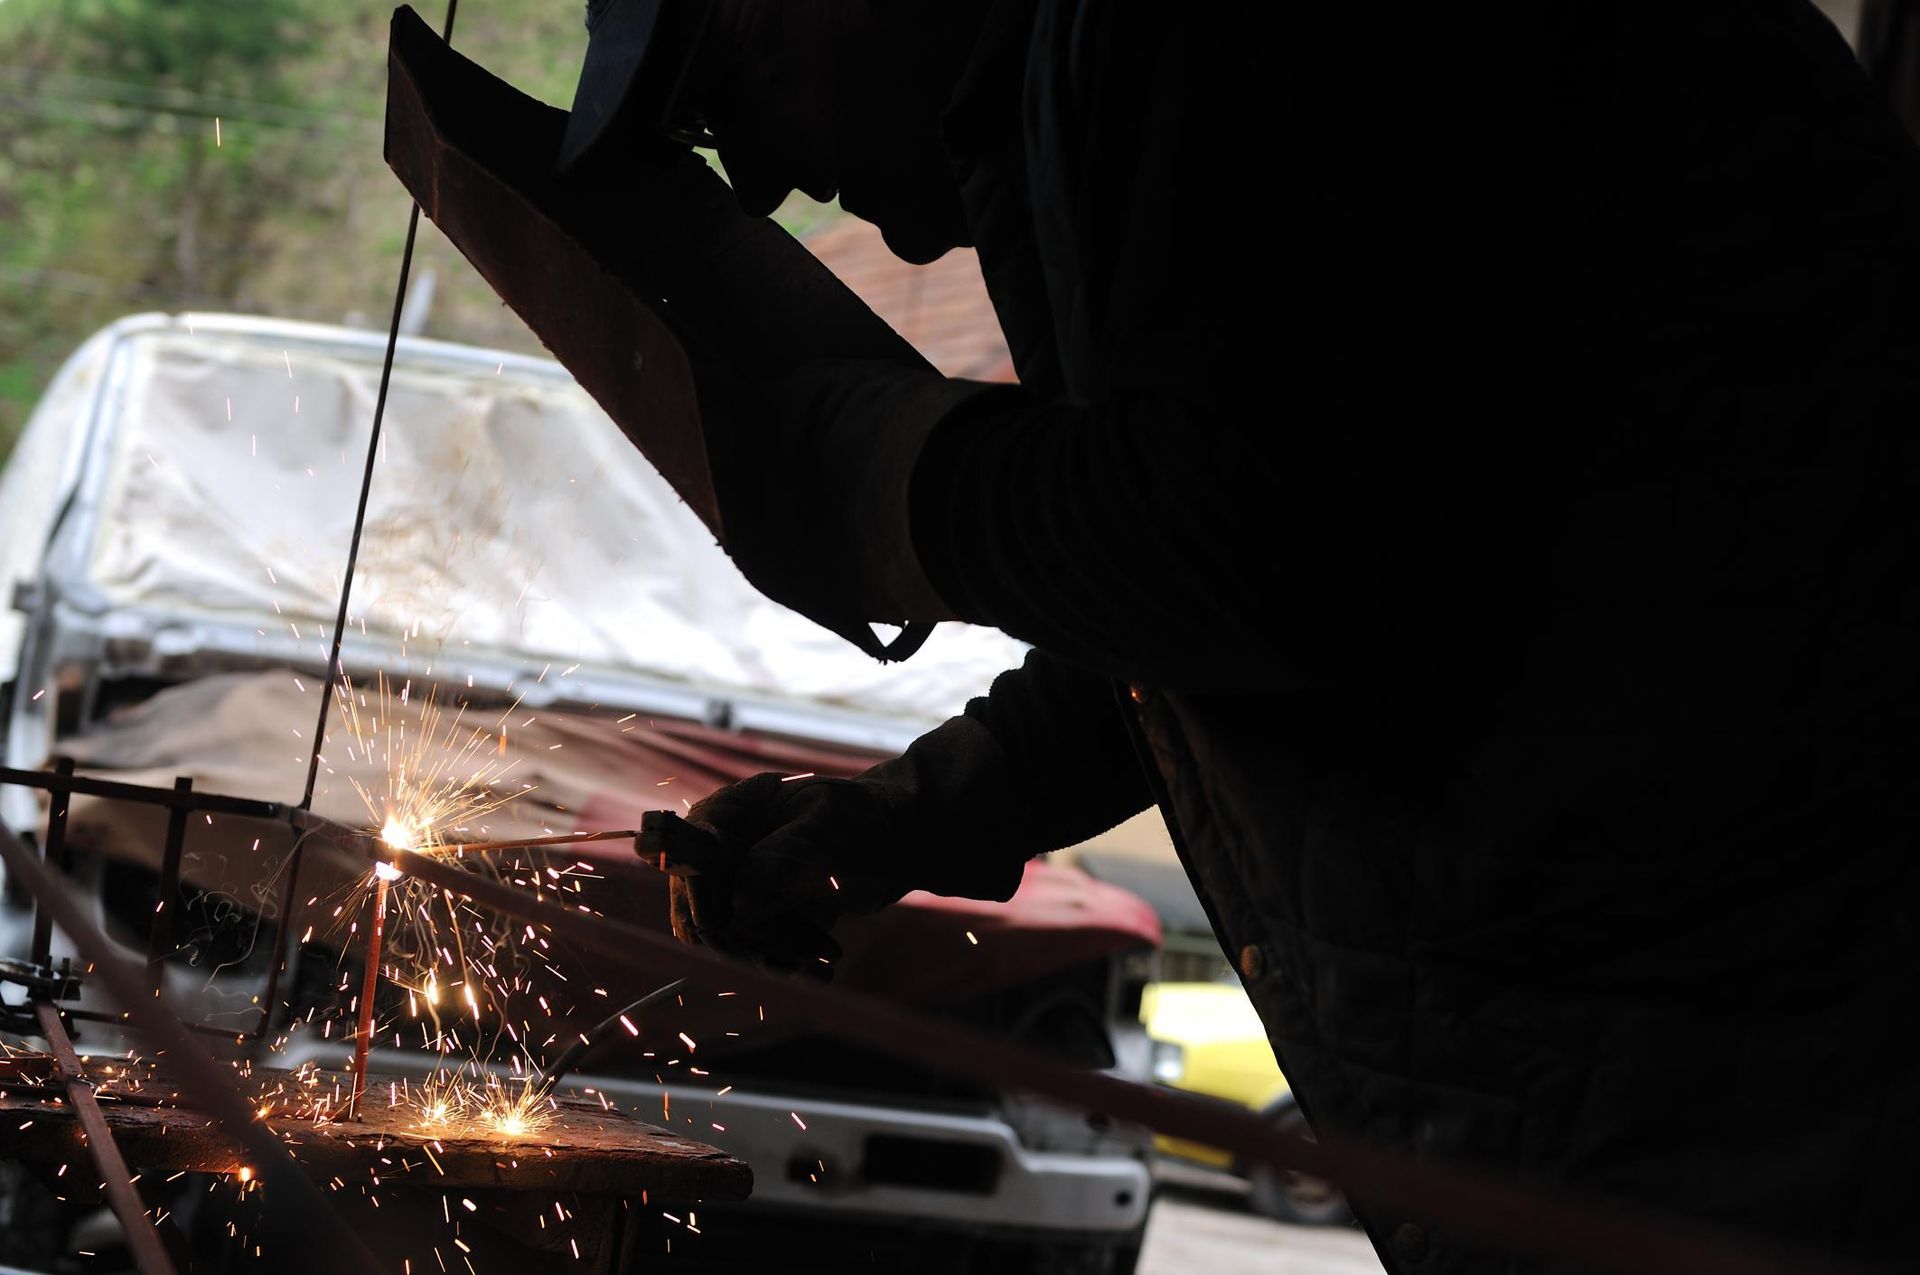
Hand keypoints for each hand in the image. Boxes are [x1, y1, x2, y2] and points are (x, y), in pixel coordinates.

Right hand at [642, 774, 915, 975]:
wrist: (905, 839)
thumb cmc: (867, 815)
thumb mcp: (830, 826)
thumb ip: (784, 856)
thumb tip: (740, 907)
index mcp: (731, 812)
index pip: (692, 860)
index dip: (705, 896)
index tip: (738, 925)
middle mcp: (725, 849)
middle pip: (705, 908)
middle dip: (750, 940)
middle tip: (798, 959)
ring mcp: (742, 883)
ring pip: (733, 937)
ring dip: (772, 956)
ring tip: (821, 965)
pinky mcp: (764, 913)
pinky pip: (758, 948)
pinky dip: (788, 960)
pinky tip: (823, 970)